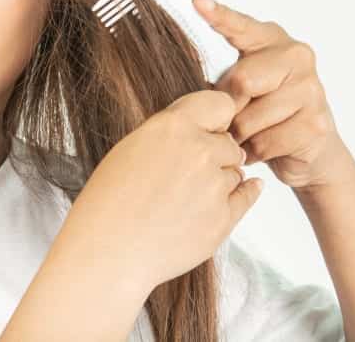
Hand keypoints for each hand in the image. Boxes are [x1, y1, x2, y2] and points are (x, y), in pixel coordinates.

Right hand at [63, 89, 264, 293]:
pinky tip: (219, 200)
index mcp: (173, 127)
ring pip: (235, 173)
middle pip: (230, 144)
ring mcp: (214, 186)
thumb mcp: (133, 147)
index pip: (221, 104)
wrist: (108, 250)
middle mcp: (199, 151)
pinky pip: (246, 197)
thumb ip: (173, 134)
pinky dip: (240, 197)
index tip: (209, 131)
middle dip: (217, 155)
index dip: (215, 120)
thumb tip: (207, 132)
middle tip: (188, 173)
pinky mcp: (223, 219)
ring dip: (219, 182)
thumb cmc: (110, 201)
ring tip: (183, 199)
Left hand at [192, 0, 347, 189]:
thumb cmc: (265, 113)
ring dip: (239, 134)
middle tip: (232, 116)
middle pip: (242, 80)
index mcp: (271, 40)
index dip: (219, 16)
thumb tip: (189, 75)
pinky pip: (265, 142)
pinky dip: (254, 151)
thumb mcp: (242, 86)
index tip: (198, 2)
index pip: (241, 26)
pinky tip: (262, 146)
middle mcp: (296, 57)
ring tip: (248, 133)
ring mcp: (310, 89)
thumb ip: (223, 75)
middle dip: (228, 106)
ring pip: (250, 118)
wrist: (311, 150)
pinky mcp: (316, 123)